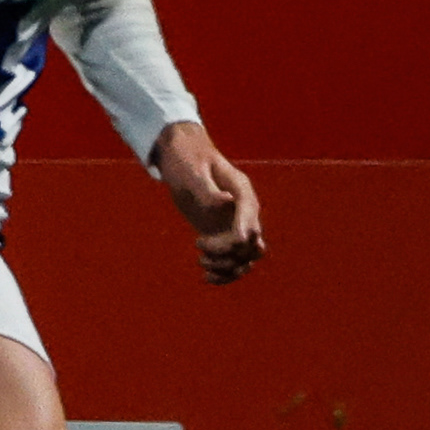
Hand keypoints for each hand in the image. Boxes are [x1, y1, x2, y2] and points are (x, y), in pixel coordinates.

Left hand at [151, 120, 262, 284]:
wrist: (179, 152)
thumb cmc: (186, 157)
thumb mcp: (191, 170)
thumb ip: (207, 188)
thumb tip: (225, 202)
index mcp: (241, 191)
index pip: (250, 218)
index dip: (241, 234)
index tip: (219, 241)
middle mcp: (243, 210)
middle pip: (251, 243)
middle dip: (229, 253)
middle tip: (200, 244)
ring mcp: (233, 223)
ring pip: (246, 257)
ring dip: (227, 267)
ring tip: (202, 263)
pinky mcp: (221, 233)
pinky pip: (232, 260)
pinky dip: (224, 273)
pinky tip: (206, 277)